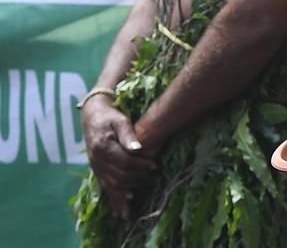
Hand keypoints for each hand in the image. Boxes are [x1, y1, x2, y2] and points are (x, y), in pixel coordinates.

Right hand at [81, 98, 156, 218]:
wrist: (92, 117)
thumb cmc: (110, 117)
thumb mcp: (121, 120)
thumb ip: (128, 135)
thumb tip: (138, 149)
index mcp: (103, 147)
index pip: (125, 162)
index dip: (141, 165)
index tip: (154, 165)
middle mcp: (96, 160)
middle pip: (119, 176)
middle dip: (137, 177)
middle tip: (152, 174)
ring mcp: (95, 167)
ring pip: (110, 186)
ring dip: (124, 194)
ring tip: (136, 199)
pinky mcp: (96, 170)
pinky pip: (104, 187)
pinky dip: (114, 198)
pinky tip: (121, 208)